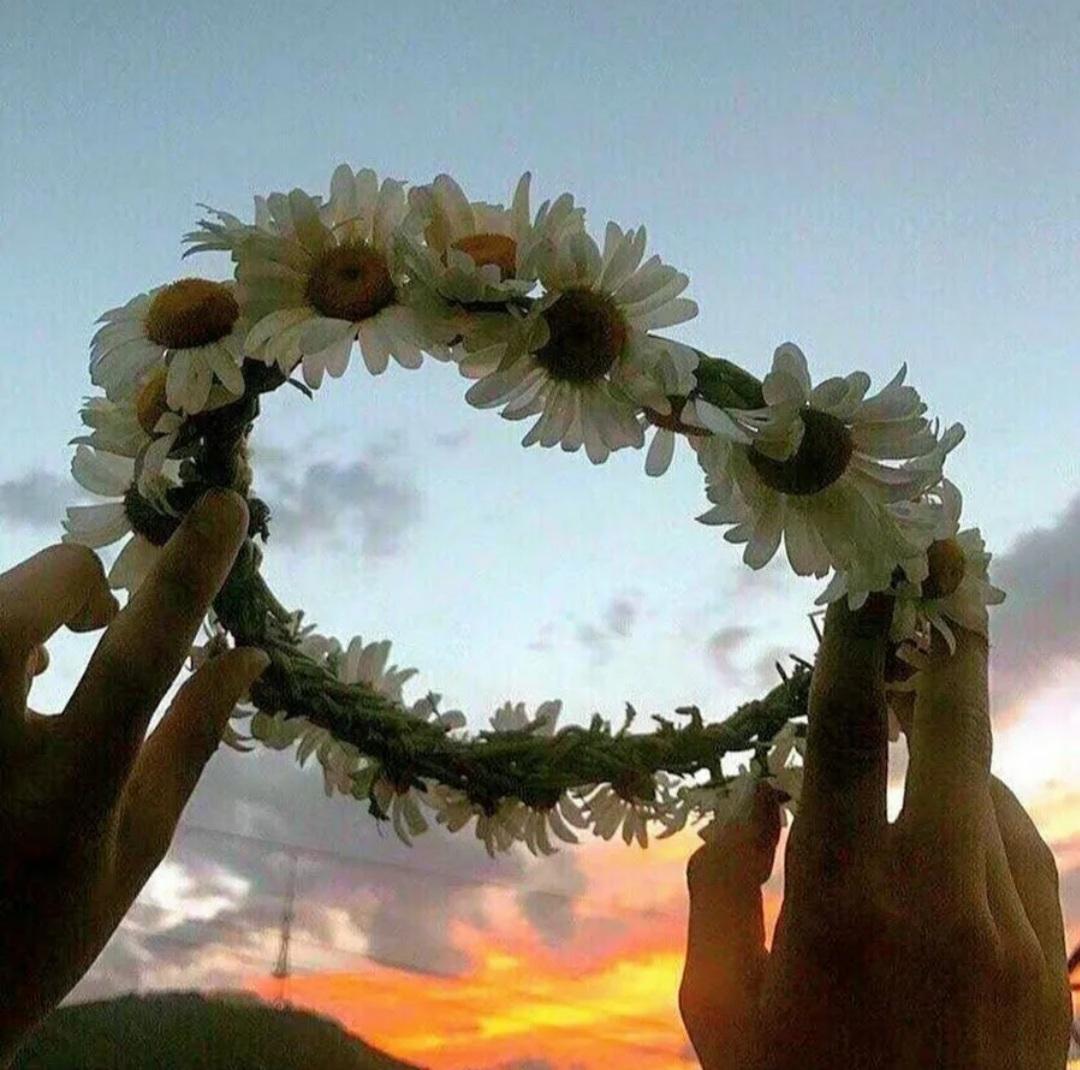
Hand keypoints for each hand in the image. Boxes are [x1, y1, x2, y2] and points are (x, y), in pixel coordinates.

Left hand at [0, 492, 267, 1063]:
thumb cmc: (52, 919)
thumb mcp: (141, 841)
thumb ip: (191, 738)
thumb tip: (246, 652)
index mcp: (66, 799)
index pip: (134, 665)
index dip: (185, 577)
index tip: (224, 507)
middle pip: (14, 612)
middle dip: (70, 581)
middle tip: (97, 615)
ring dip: (26, 611)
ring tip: (47, 665)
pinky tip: (9, 683)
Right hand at [679, 602, 1072, 1068]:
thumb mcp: (718, 1010)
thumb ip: (722, 886)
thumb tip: (756, 795)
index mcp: (839, 901)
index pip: (848, 732)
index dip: (858, 641)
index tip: (868, 575)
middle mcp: (938, 899)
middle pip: (955, 731)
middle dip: (949, 634)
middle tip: (948, 560)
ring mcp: (1013, 935)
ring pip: (991, 794)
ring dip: (952, 747)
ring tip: (917, 717)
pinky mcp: (1055, 971)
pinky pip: (1020, 858)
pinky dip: (980, 821)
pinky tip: (948, 831)